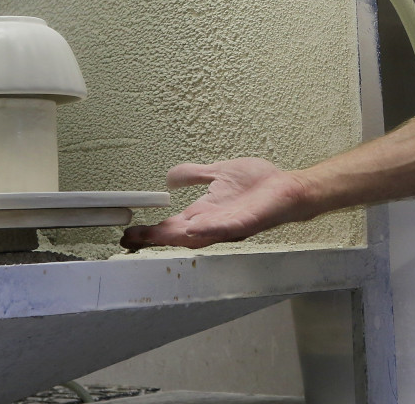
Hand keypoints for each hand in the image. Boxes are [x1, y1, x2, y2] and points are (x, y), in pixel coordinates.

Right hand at [119, 157, 313, 249]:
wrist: (287, 188)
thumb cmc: (257, 185)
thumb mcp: (218, 174)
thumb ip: (194, 176)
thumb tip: (169, 178)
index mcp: (204, 214)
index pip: (170, 226)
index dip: (149, 231)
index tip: (127, 234)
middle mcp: (212, 224)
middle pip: (177, 235)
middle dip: (154, 239)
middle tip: (130, 240)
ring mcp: (228, 225)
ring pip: (197, 236)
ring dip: (176, 236)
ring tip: (152, 236)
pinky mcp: (246, 221)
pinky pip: (225, 227)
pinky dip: (209, 228)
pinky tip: (193, 227)